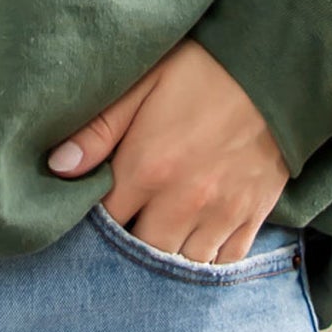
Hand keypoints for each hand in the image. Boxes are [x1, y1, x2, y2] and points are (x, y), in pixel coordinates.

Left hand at [45, 39, 289, 263]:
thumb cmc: (200, 69)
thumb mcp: (142, 83)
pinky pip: (225, 262)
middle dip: (131, 242)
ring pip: (184, 263)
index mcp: (148, 167)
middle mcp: (183, 200)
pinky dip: (208, 259)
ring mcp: (221, 213)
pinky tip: (197, 239)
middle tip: (128, 222)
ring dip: (169, 254)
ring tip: (160, 232)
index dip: (96, 218)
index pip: (106, 220)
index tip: (94, 208)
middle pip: (144, 252)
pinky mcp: (252, 215)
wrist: (274, 68)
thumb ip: (98, 129)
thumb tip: (57, 167)